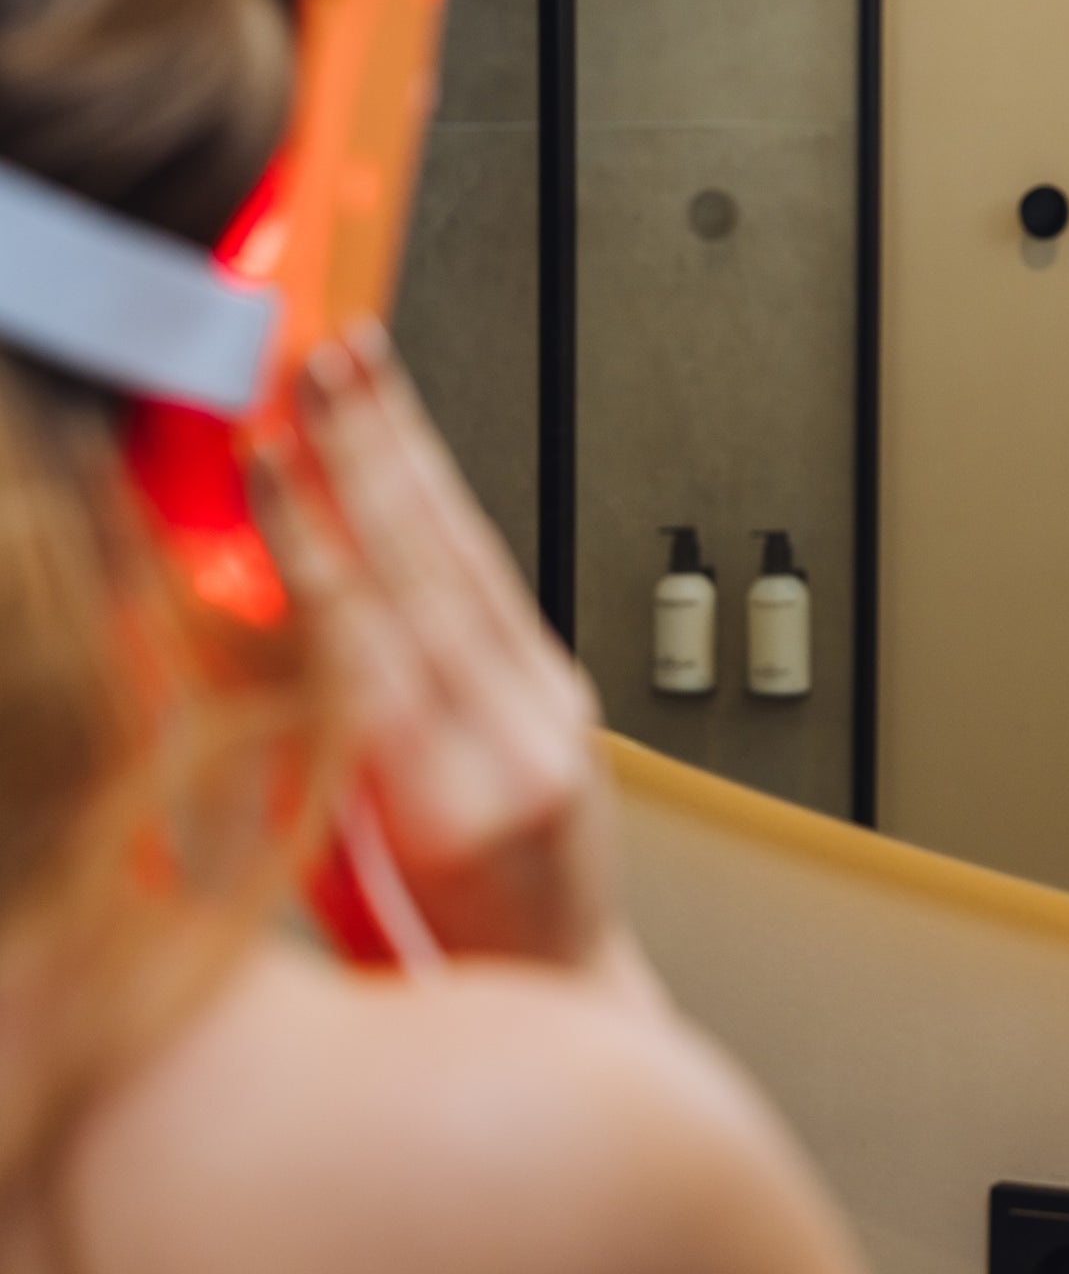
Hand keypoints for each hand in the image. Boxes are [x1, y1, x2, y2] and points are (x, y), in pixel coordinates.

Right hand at [247, 322, 614, 971]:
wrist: (561, 986)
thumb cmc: (429, 962)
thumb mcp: (333, 881)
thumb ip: (294, 759)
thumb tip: (222, 636)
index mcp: (449, 808)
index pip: (365, 647)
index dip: (309, 543)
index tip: (263, 455)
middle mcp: (519, 747)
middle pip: (429, 577)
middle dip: (367, 458)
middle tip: (320, 361)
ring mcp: (556, 714)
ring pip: (470, 564)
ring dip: (410, 454)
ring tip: (364, 367)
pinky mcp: (569, 694)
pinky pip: (497, 586)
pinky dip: (445, 509)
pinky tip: (410, 449)